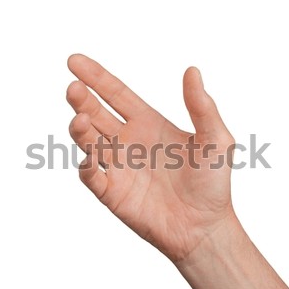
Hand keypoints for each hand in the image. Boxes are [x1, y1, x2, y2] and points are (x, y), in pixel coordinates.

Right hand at [67, 54, 235, 260]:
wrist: (205, 227)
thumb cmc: (212, 183)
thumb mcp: (215, 139)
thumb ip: (201, 107)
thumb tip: (192, 71)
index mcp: (148, 123)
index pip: (116, 94)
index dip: (96, 77)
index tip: (74, 61)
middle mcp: (128, 141)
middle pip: (96, 114)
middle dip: (82, 100)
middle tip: (73, 89)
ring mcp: (118, 167)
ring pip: (89, 142)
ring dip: (80, 130)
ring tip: (80, 118)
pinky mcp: (113, 193)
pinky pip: (92, 176)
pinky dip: (87, 165)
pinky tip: (91, 157)